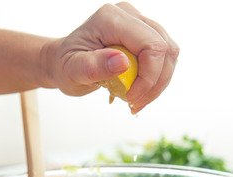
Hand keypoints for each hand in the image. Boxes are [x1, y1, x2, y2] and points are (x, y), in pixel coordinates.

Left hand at [46, 2, 178, 113]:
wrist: (63, 61)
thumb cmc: (65, 65)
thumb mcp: (72, 71)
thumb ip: (94, 65)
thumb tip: (123, 62)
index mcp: (111, 19)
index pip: (150, 44)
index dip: (149, 76)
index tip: (130, 97)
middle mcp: (128, 15)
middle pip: (164, 48)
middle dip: (155, 82)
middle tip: (134, 104)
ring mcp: (138, 22)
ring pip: (169, 53)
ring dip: (158, 83)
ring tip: (137, 100)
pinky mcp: (144, 34)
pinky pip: (164, 57)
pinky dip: (156, 79)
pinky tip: (140, 91)